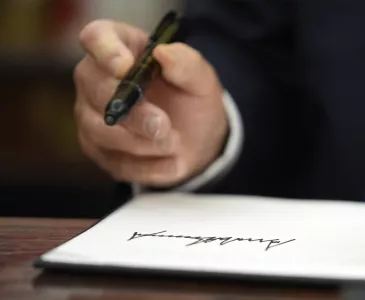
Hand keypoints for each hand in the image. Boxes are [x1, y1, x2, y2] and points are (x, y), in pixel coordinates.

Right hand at [74, 20, 227, 186]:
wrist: (195, 138)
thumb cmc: (192, 100)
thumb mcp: (201, 80)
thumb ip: (188, 64)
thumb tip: (164, 53)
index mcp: (120, 48)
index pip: (97, 37)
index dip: (106, 51)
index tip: (126, 68)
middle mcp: (96, 79)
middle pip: (95, 88)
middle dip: (133, 112)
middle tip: (163, 126)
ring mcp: (92, 116)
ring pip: (100, 130)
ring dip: (141, 142)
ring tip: (173, 143)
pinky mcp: (98, 149)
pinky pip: (115, 162)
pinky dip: (148, 167)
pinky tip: (172, 162)